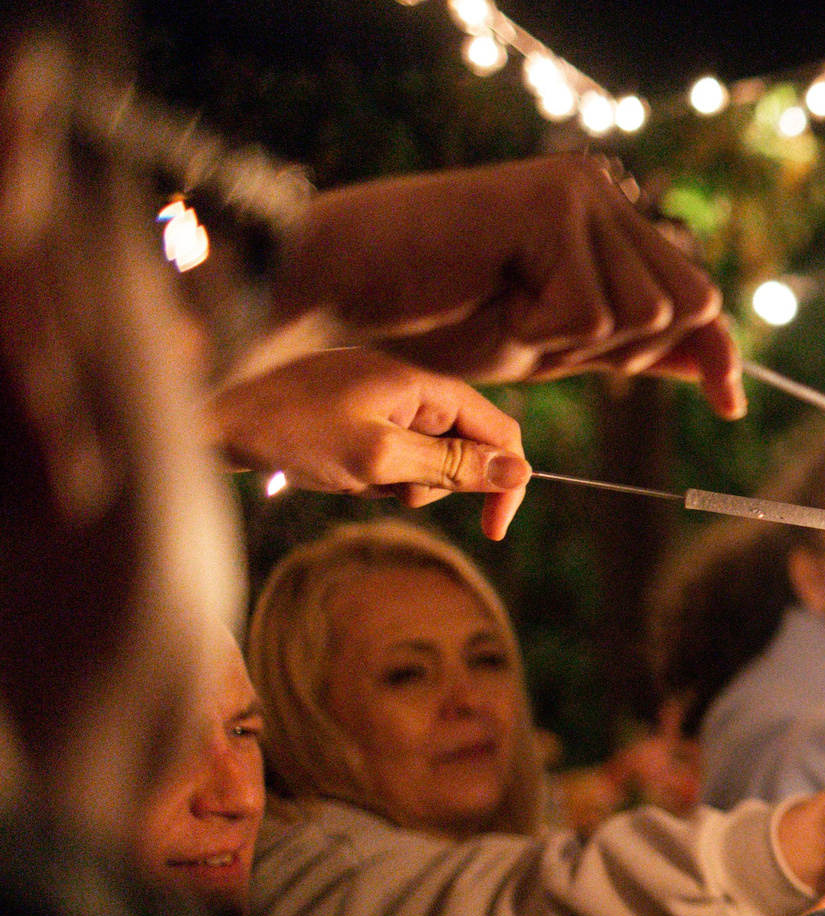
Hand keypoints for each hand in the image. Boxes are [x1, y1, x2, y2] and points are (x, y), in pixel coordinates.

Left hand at [209, 348, 532, 538]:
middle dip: (433, 484)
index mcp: (424, 385)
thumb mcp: (381, 458)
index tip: (493, 530)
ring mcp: (380, 398)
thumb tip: (519, 470)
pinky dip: (371, 474)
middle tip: (386, 489)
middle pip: (461, 448)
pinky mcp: (354, 413)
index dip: (506, 481)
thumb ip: (454, 465)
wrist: (214, 421)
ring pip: (423, 458)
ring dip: (396, 482)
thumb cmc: (294, 434)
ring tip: (349, 477)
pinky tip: (334, 471)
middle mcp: (409, 386)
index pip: (499, 431)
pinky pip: (388, 453)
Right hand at [270, 156, 743, 416]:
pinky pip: (592, 311)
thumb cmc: (438, 322)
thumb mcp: (558, 346)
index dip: (714, 349)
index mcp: (607, 218)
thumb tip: (723, 367)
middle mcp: (602, 191)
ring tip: (507, 310)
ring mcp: (579, 190)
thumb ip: (635, 347)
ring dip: (572, 341)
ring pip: (644, 314)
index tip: (730, 404)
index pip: (692, 293)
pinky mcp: (553, 201)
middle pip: (686, 306)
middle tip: (536, 332)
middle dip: (622, 351)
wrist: (345, 297)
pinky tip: (491, 296)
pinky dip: (541, 329)